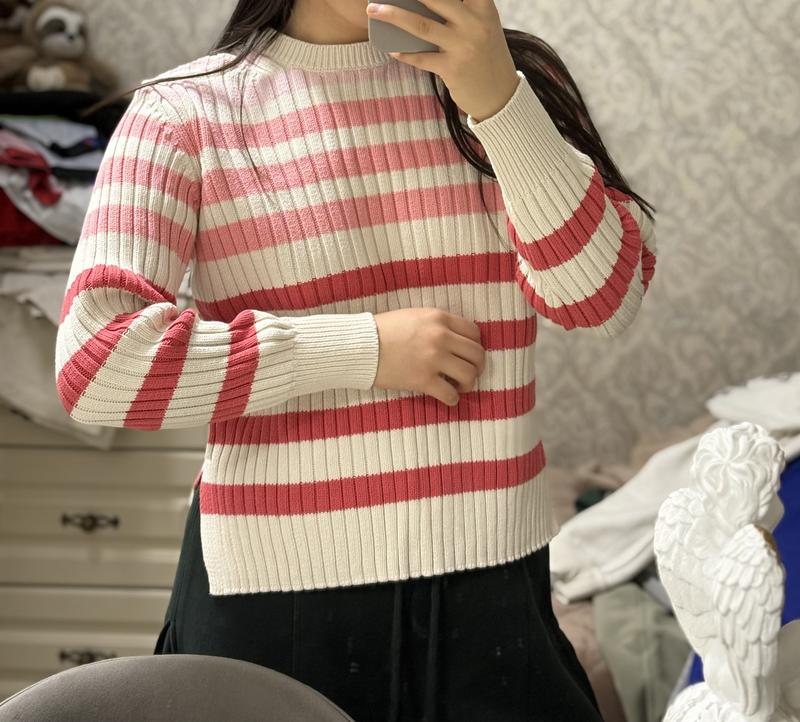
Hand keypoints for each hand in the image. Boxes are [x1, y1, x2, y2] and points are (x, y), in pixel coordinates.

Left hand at [365, 0, 520, 121]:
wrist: (501, 95)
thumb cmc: (486, 56)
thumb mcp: (482, 26)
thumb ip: (461, 11)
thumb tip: (422, 4)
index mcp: (483, 7)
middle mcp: (474, 23)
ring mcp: (464, 47)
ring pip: (421, 25)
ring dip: (393, 15)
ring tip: (373, 10)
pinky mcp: (453, 69)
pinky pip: (422, 58)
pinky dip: (405, 53)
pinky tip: (392, 49)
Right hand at [372, 308, 485, 405]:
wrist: (360, 346)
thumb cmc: (383, 330)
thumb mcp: (414, 316)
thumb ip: (437, 324)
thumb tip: (455, 339)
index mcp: (439, 318)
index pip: (475, 332)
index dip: (475, 345)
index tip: (467, 354)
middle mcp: (441, 337)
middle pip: (477, 354)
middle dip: (477, 366)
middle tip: (468, 372)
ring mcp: (433, 359)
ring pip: (469, 374)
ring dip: (468, 383)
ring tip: (459, 385)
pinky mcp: (423, 380)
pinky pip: (451, 394)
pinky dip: (453, 398)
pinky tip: (447, 397)